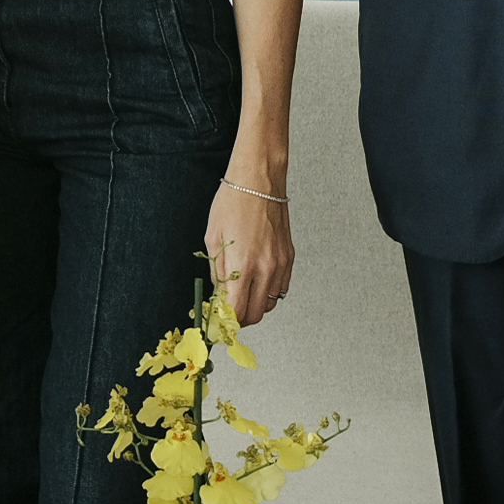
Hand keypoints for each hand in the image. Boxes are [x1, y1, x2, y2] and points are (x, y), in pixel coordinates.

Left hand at [205, 171, 294, 331]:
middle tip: (228, 312)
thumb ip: (217, 273)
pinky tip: (257, 281)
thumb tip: (218, 297)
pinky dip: (269, 292)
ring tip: (242, 294)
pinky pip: (282, 288)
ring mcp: (280, 264)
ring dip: (255, 305)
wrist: (259, 181)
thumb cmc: (233, 203)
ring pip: (271, 304)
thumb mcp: (213, 239)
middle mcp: (265, 268)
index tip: (218, 321)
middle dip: (240, 318)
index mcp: (242, 265)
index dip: (226, 322)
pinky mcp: (289, 258)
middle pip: (256, 314)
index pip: (237, 311)